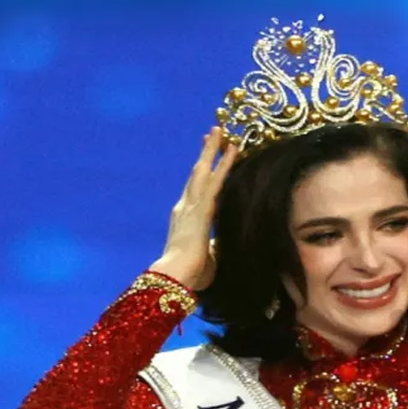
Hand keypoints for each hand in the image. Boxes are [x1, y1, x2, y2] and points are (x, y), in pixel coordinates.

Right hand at [150, 126, 238, 289]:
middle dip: (205, 154)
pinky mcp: (201, 208)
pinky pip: (214, 180)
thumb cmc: (190, 275)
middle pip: (197, 175)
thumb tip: (218, 248)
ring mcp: (191, 206)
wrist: (176, 277)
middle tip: (213, 134)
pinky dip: (223, 163)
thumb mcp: (206, 259)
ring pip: (203, 171)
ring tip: (219, 131)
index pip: (197, 191)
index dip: (203, 174)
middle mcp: (185, 208)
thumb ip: (212, 249)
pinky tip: (231, 149)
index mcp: (185, 220)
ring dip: (211, 151)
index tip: (207, 161)